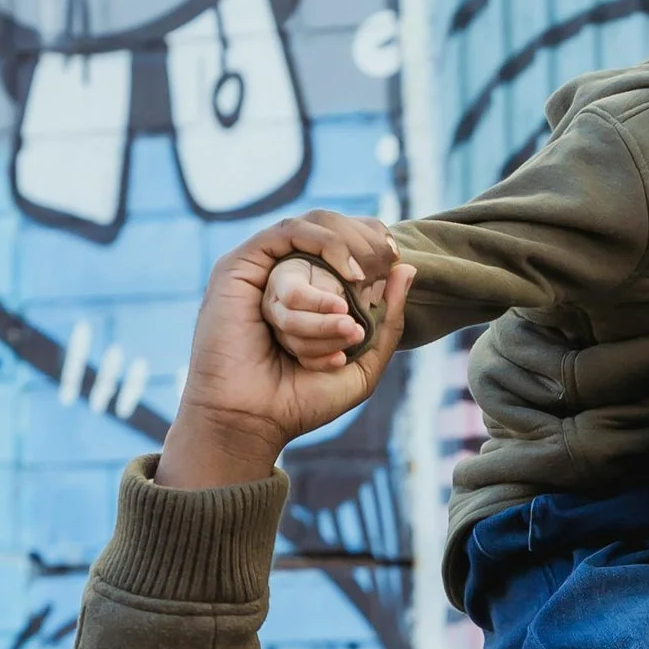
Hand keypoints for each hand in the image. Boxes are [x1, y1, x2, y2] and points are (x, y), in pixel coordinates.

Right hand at [157, 213, 411, 491]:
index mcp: (310, 292)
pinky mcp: (240, 265)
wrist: (251, 419)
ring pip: (314, 237)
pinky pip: (288, 233)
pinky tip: (345, 279)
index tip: (398, 259)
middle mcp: (284, 274)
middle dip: (366, 245)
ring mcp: (262, 268)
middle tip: (384, 266)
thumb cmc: (302, 400)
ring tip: (352, 310)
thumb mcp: (362, 364)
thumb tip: (408, 269)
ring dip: (342, 266)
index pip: (346, 242)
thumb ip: (388, 320)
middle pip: (332, 228)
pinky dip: (324, 247)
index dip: (373, 240)